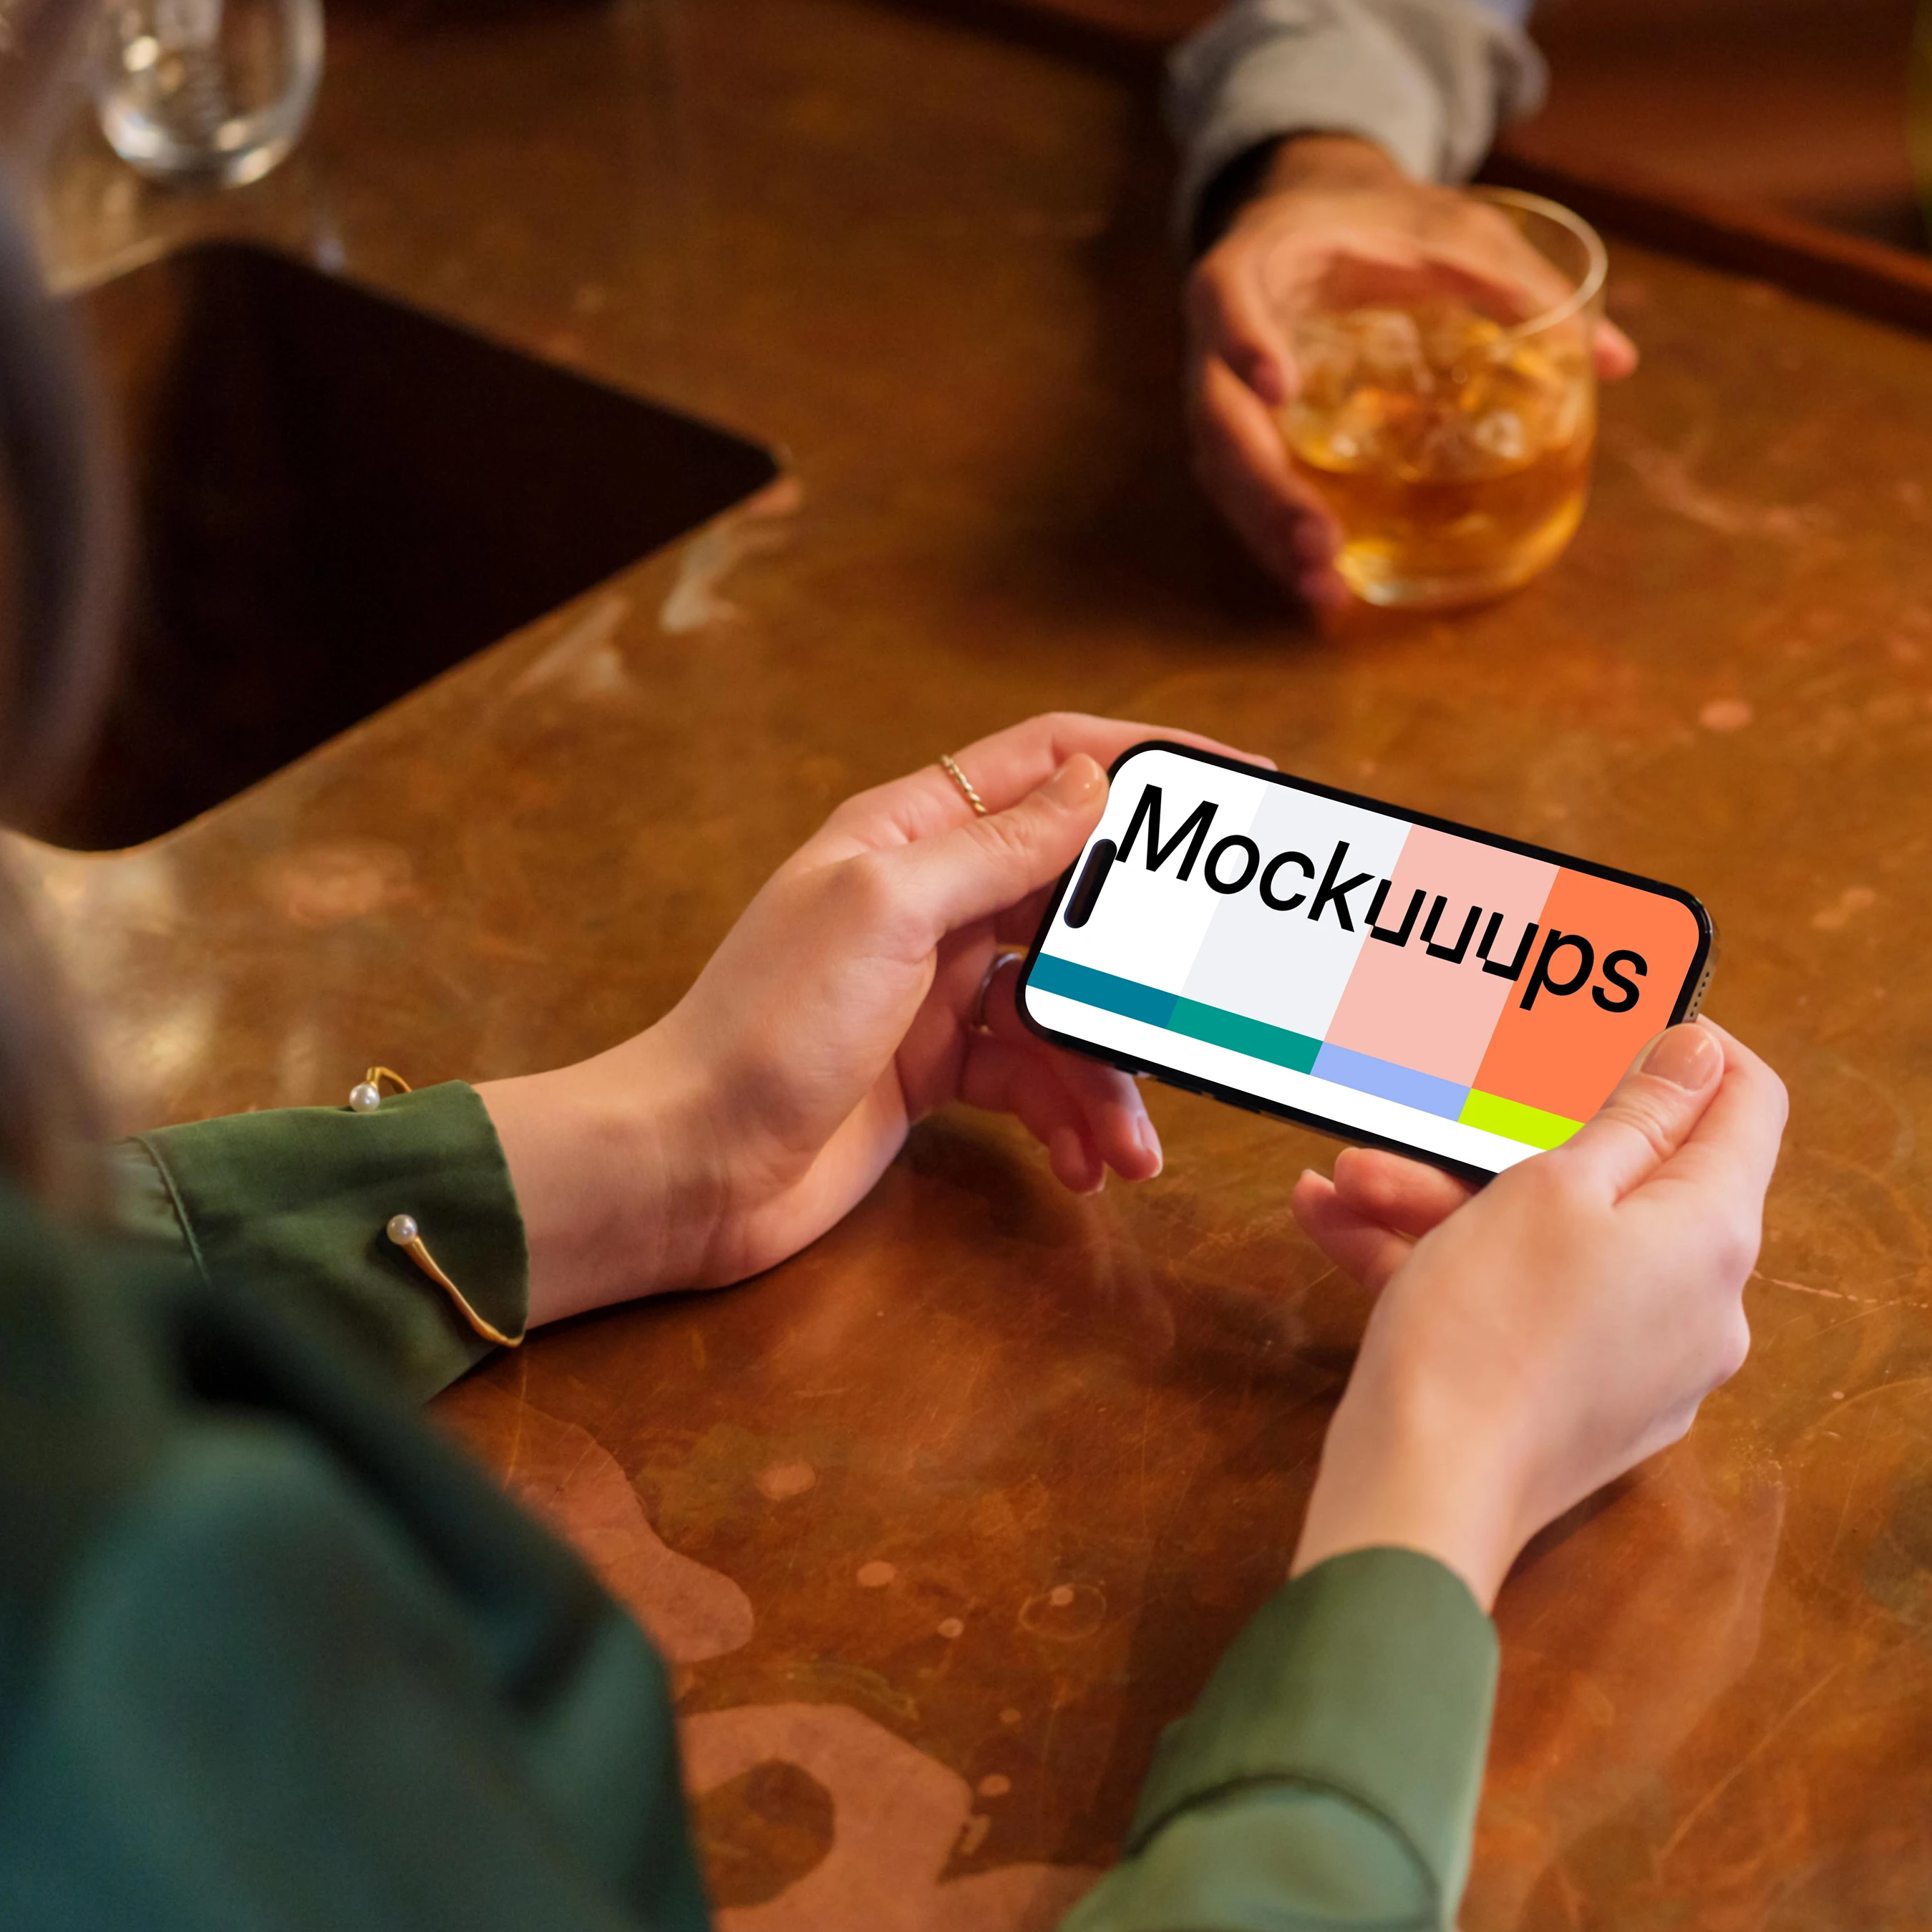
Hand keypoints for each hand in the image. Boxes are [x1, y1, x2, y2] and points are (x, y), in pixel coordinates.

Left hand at [477, 714, 1255, 1328]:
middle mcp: (932, 899)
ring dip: (1110, 1074)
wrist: (688, 1167)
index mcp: (910, 832)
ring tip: (1132, 1144)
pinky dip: (1070, 1118)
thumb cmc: (767, 1027)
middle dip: (1152, 951)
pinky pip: (1037, 1078)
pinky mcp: (942, 1070)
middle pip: (1080, 895)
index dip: (1147, 766)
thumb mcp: (887, 911)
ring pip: (1071, 1004)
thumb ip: (997, 847)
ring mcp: (940, 988)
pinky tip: (1084, 1164)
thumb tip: (1098, 781)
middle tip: (1224, 989)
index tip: (1243, 788)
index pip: (1051, 765)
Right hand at [1186, 133, 1639, 616]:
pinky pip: (1244, 489)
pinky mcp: (1247, 430)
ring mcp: (1226, 387)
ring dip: (1267, 533)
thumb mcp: (1453, 230)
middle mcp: (1221, 332)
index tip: (1279, 387)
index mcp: (1260, 258)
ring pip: (1223, 468)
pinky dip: (1276, 538)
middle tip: (1320, 543)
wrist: (1318, 214)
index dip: (1243, 338)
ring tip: (1326, 592)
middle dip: (1263, 485)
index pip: (1224, 294)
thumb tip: (1617, 361)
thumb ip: (1521, 284)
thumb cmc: (1383, 219)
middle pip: (1216, 413)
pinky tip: (1326, 587)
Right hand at [1284, 1021, 1788, 1607]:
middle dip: (1514, 1137)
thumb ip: (1637, 1115)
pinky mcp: (1588, 1406)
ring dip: (1453, 1204)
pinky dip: (1454, 1270)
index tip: (1620, 1025)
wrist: (1419, 1497)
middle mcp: (1702, 1304)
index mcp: (1713, 1237)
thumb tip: (1708, 1057)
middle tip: (1429, 1116)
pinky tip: (1344, 1230)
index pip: (1749, 1109)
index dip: (1694, 1051)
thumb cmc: (1486, 1331)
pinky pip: (1534, 1310)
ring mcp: (1647, 1363)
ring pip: (1560, 1247)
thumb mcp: (1553, 1187)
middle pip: (1630, 1181)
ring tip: (1352, 1181)